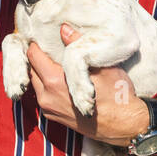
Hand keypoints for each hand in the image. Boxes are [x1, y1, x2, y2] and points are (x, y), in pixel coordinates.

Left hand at [26, 24, 150, 146]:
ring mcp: (49, 109)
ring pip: (36, 83)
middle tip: (49, 48)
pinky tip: (61, 80)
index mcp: (55, 82)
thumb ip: (78, 46)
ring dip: (42, 72)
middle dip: (37, 58)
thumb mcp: (101, 66)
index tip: (43, 37)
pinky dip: (47, 86)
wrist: (125, 126)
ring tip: (55, 63)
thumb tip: (64, 29)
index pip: (33, 56)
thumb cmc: (117, 94)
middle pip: (31, 70)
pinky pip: (43, 96)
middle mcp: (47, 97)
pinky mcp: (53, 117)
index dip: (36, 44)